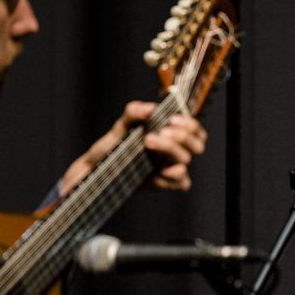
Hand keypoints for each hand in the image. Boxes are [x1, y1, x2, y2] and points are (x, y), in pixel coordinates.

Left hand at [59, 101, 207, 195]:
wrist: (97, 168)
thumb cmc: (113, 146)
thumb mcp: (122, 125)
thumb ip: (135, 111)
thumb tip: (150, 110)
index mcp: (170, 136)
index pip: (195, 130)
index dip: (190, 125)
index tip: (171, 120)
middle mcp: (174, 152)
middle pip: (197, 145)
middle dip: (181, 136)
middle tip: (159, 132)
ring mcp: (170, 169)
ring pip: (185, 160)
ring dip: (170, 148)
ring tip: (147, 142)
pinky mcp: (163, 184)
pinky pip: (181, 182)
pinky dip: (172, 175)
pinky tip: (157, 171)